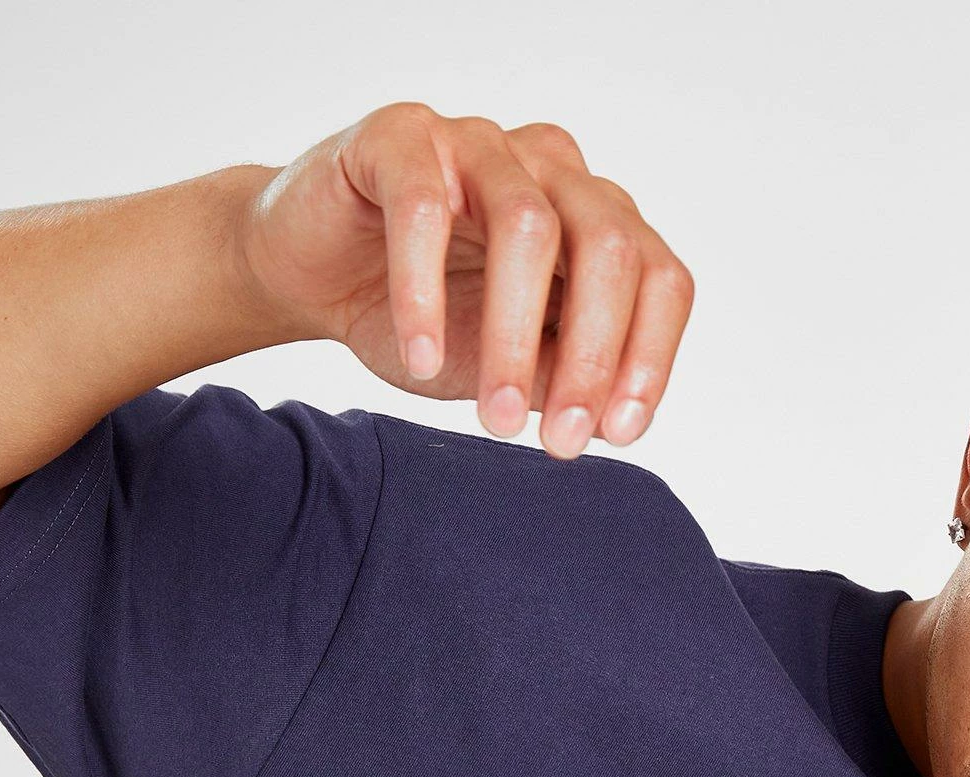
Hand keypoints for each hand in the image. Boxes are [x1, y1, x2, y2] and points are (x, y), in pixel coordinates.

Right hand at [233, 103, 694, 458]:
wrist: (311, 276)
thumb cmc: (423, 318)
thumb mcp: (507, 365)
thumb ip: (561, 377)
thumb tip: (609, 420)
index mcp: (594, 222)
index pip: (658, 278)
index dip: (650, 356)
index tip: (618, 434)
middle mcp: (552, 171)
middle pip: (610, 247)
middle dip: (594, 357)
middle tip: (560, 444)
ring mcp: (479, 145)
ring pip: (529, 227)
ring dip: (516, 338)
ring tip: (496, 419)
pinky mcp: (400, 139)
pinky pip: (423, 210)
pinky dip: (424, 294)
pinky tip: (421, 357)